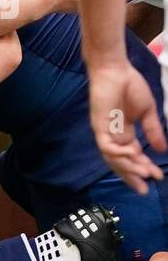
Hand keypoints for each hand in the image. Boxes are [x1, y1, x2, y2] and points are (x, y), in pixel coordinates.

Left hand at [86, 60, 167, 194]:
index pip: (133, 157)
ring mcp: (105, 132)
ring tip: (143, 175)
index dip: (144, 168)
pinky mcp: (99, 125)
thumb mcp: (148, 112)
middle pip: (121, 162)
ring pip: (113, 158)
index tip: (157, 178)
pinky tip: (132, 156)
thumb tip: (163, 150)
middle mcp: (113, 136)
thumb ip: (153, 131)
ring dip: (128, 167)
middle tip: (145, 189)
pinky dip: (118, 153)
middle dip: (133, 176)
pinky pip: (107, 145)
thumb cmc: (130, 87)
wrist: (116, 70)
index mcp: (124, 133)